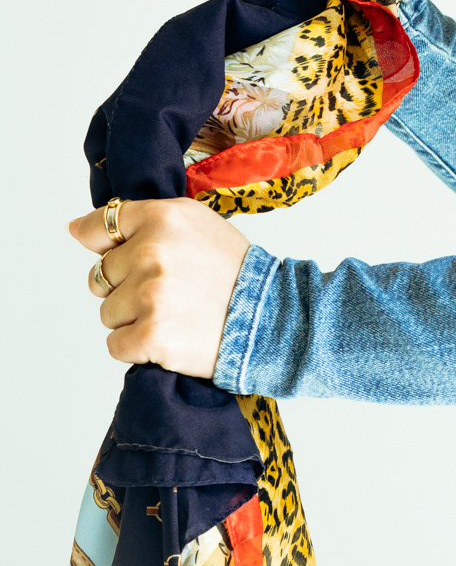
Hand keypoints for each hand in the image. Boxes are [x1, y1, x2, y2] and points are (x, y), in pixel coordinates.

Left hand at [70, 199, 249, 377]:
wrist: (271, 318)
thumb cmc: (234, 271)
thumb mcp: (195, 225)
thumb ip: (140, 220)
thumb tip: (75, 229)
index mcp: (163, 217)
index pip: (101, 226)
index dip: (108, 247)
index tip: (123, 258)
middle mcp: (152, 252)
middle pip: (99, 276)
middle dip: (126, 287)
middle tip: (169, 291)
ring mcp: (150, 295)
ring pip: (107, 313)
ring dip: (133, 319)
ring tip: (175, 314)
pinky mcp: (150, 335)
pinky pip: (115, 345)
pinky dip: (138, 347)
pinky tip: (171, 336)